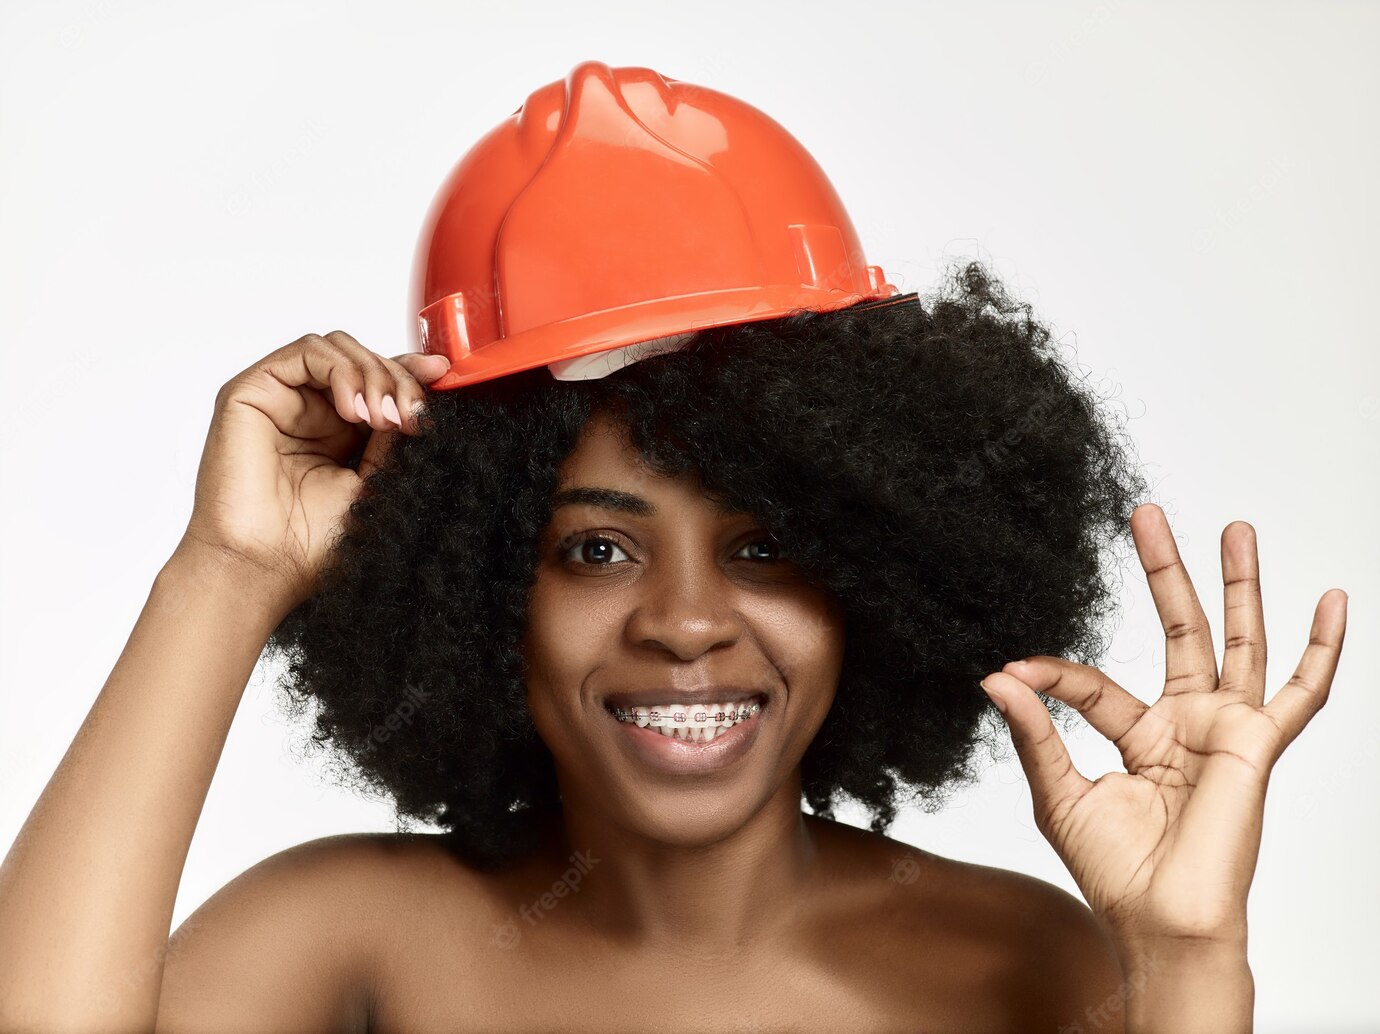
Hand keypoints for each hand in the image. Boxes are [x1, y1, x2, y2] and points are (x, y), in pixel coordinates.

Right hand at [178, 331, 451, 610]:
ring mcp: (281, 399)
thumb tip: (426, 399)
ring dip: (372, 374)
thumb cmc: (312, 542)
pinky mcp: (251, 392)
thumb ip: (396, 437)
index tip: (444, 375)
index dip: (411, 371)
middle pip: (363, 358)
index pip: (379, 380)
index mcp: (340, 431)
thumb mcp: (377, 481)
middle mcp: (310, 410)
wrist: (266, 567)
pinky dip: (340, 370)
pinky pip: (306, 352)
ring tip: (382, 419)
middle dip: (398, 379)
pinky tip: (353, 409)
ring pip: (338, 349)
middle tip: (411, 418)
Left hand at [979, 502, 1346, 947]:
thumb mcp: (1058, 791)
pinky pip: (1303, 693)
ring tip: (1236, 528)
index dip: (1053, 674)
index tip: (1013, 670)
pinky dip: (1322, 648)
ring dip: (1238, 585)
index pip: (1094, 683)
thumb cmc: (1112, 869)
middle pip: (1180, 631)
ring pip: (1239, 642)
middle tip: (1144, 514)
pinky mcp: (1258, 745)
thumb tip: (995, 677)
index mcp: (1140, 736)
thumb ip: (1034, 731)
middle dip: (1164, 572)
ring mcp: (1227, 731)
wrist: (1158, 918)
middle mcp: (1187, 725)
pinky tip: (1333, 600)